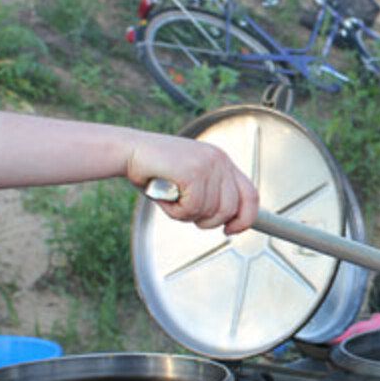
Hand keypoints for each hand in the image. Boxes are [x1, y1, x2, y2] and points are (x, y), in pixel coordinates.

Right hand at [130, 137, 257, 233]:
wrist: (128, 151)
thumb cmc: (154, 170)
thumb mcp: (190, 180)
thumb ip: (210, 194)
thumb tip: (226, 220)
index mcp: (221, 161)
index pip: (250, 194)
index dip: (245, 218)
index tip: (232, 230)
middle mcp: (220, 160)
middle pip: (230, 209)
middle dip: (208, 221)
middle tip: (187, 212)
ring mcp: (208, 164)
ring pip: (211, 212)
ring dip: (187, 215)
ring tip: (172, 198)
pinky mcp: (193, 171)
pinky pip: (193, 209)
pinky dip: (176, 211)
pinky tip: (165, 196)